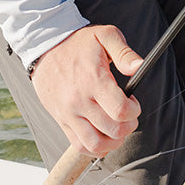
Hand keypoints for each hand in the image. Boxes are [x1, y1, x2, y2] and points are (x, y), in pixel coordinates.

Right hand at [29, 25, 144, 156]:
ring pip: (96, 144)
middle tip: (129, 116)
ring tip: (118, 129)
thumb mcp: (104, 36)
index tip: (134, 102)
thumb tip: (139, 67)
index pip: (120, 110)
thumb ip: (124, 52)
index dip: (134, 110)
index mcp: (93, 80)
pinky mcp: (61, 120)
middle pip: (113, 129)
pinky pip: (79, 145)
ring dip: (114, 142)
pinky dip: (95, 149)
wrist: (45, 48)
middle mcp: (79, 100)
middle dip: (129, 126)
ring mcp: (69, 113)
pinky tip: (104, 137)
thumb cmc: (78, 43)